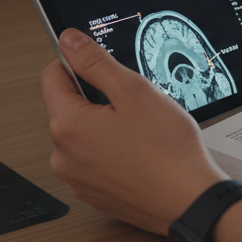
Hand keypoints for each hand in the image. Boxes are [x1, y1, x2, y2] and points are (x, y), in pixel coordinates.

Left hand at [40, 28, 225, 234]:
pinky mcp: (93, 194)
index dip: (77, 63)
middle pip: (67, 108)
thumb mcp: (134, 91)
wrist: (189, 201)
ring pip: (82, 136)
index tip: (102, 66)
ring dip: (103, 126)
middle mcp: (62, 156)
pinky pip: (93, 162)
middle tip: (134, 104)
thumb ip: (95, 63)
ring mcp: (77, 179)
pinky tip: (139, 154)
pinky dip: (111, 152)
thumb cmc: (167, 150)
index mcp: (67, 125)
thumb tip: (68, 41)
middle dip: (96, 99)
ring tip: (140, 132)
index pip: (51, 77)